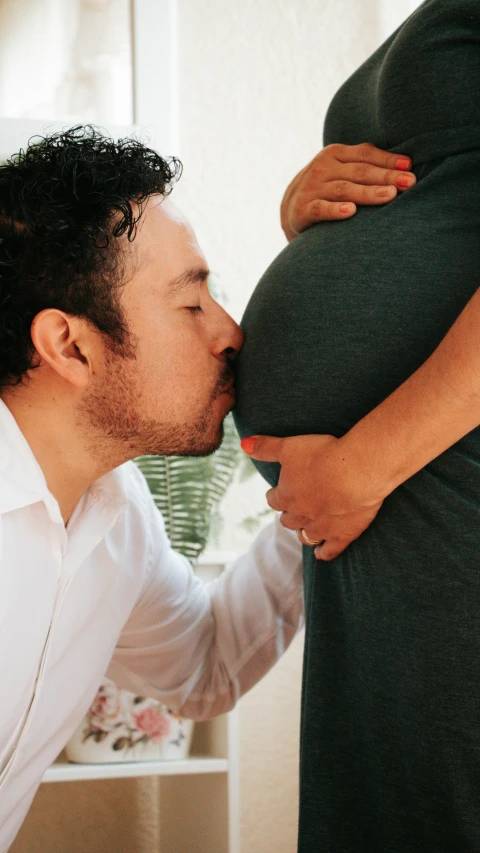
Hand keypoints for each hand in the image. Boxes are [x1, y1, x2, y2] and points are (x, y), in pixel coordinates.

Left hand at [240, 434, 384, 560]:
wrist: (356, 470)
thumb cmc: (322, 455)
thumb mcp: (289, 446)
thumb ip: (266, 447)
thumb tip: (243, 444)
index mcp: (286, 495)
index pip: (273, 500)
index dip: (275, 495)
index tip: (278, 492)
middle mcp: (300, 515)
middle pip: (288, 520)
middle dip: (289, 514)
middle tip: (295, 508)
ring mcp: (320, 528)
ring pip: (306, 536)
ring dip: (303, 532)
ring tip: (305, 529)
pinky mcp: (342, 535)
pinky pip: (329, 550)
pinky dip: (323, 553)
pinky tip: (320, 554)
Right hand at [280, 142, 415, 240]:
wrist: (290, 210)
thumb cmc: (326, 189)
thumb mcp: (341, 171)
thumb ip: (365, 165)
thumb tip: (406, 165)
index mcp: (335, 154)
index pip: (365, 154)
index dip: (388, 160)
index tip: (409, 167)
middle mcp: (322, 167)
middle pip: (359, 172)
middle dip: (386, 177)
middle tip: (409, 183)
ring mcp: (311, 188)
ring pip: (344, 189)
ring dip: (368, 193)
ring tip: (390, 196)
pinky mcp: (302, 209)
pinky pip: (321, 209)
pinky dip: (336, 211)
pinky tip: (352, 211)